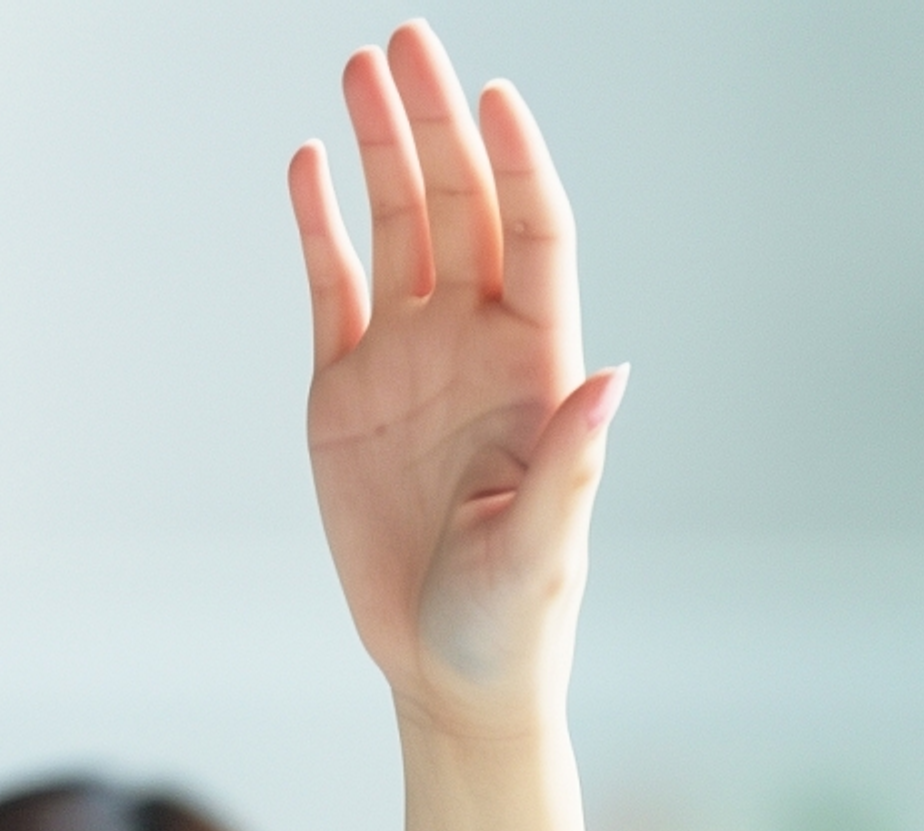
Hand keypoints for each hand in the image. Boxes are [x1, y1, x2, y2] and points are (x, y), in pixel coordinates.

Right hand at [290, 23, 623, 734]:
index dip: (519, 167)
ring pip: (396, 228)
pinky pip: (334, 284)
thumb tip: (612, 377)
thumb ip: (574, 463)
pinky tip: (311, 161)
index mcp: (534, 373)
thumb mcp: (545, 549)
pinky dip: (321, 223)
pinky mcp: (347, 389)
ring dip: (383, 149)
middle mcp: (475, 348)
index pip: (534, 241)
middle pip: (461, 209)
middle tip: (410, 40)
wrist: (447, 674)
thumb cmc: (513, 624)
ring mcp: (410, 361)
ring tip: (362, 66)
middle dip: (437, 124)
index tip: (497, 96)